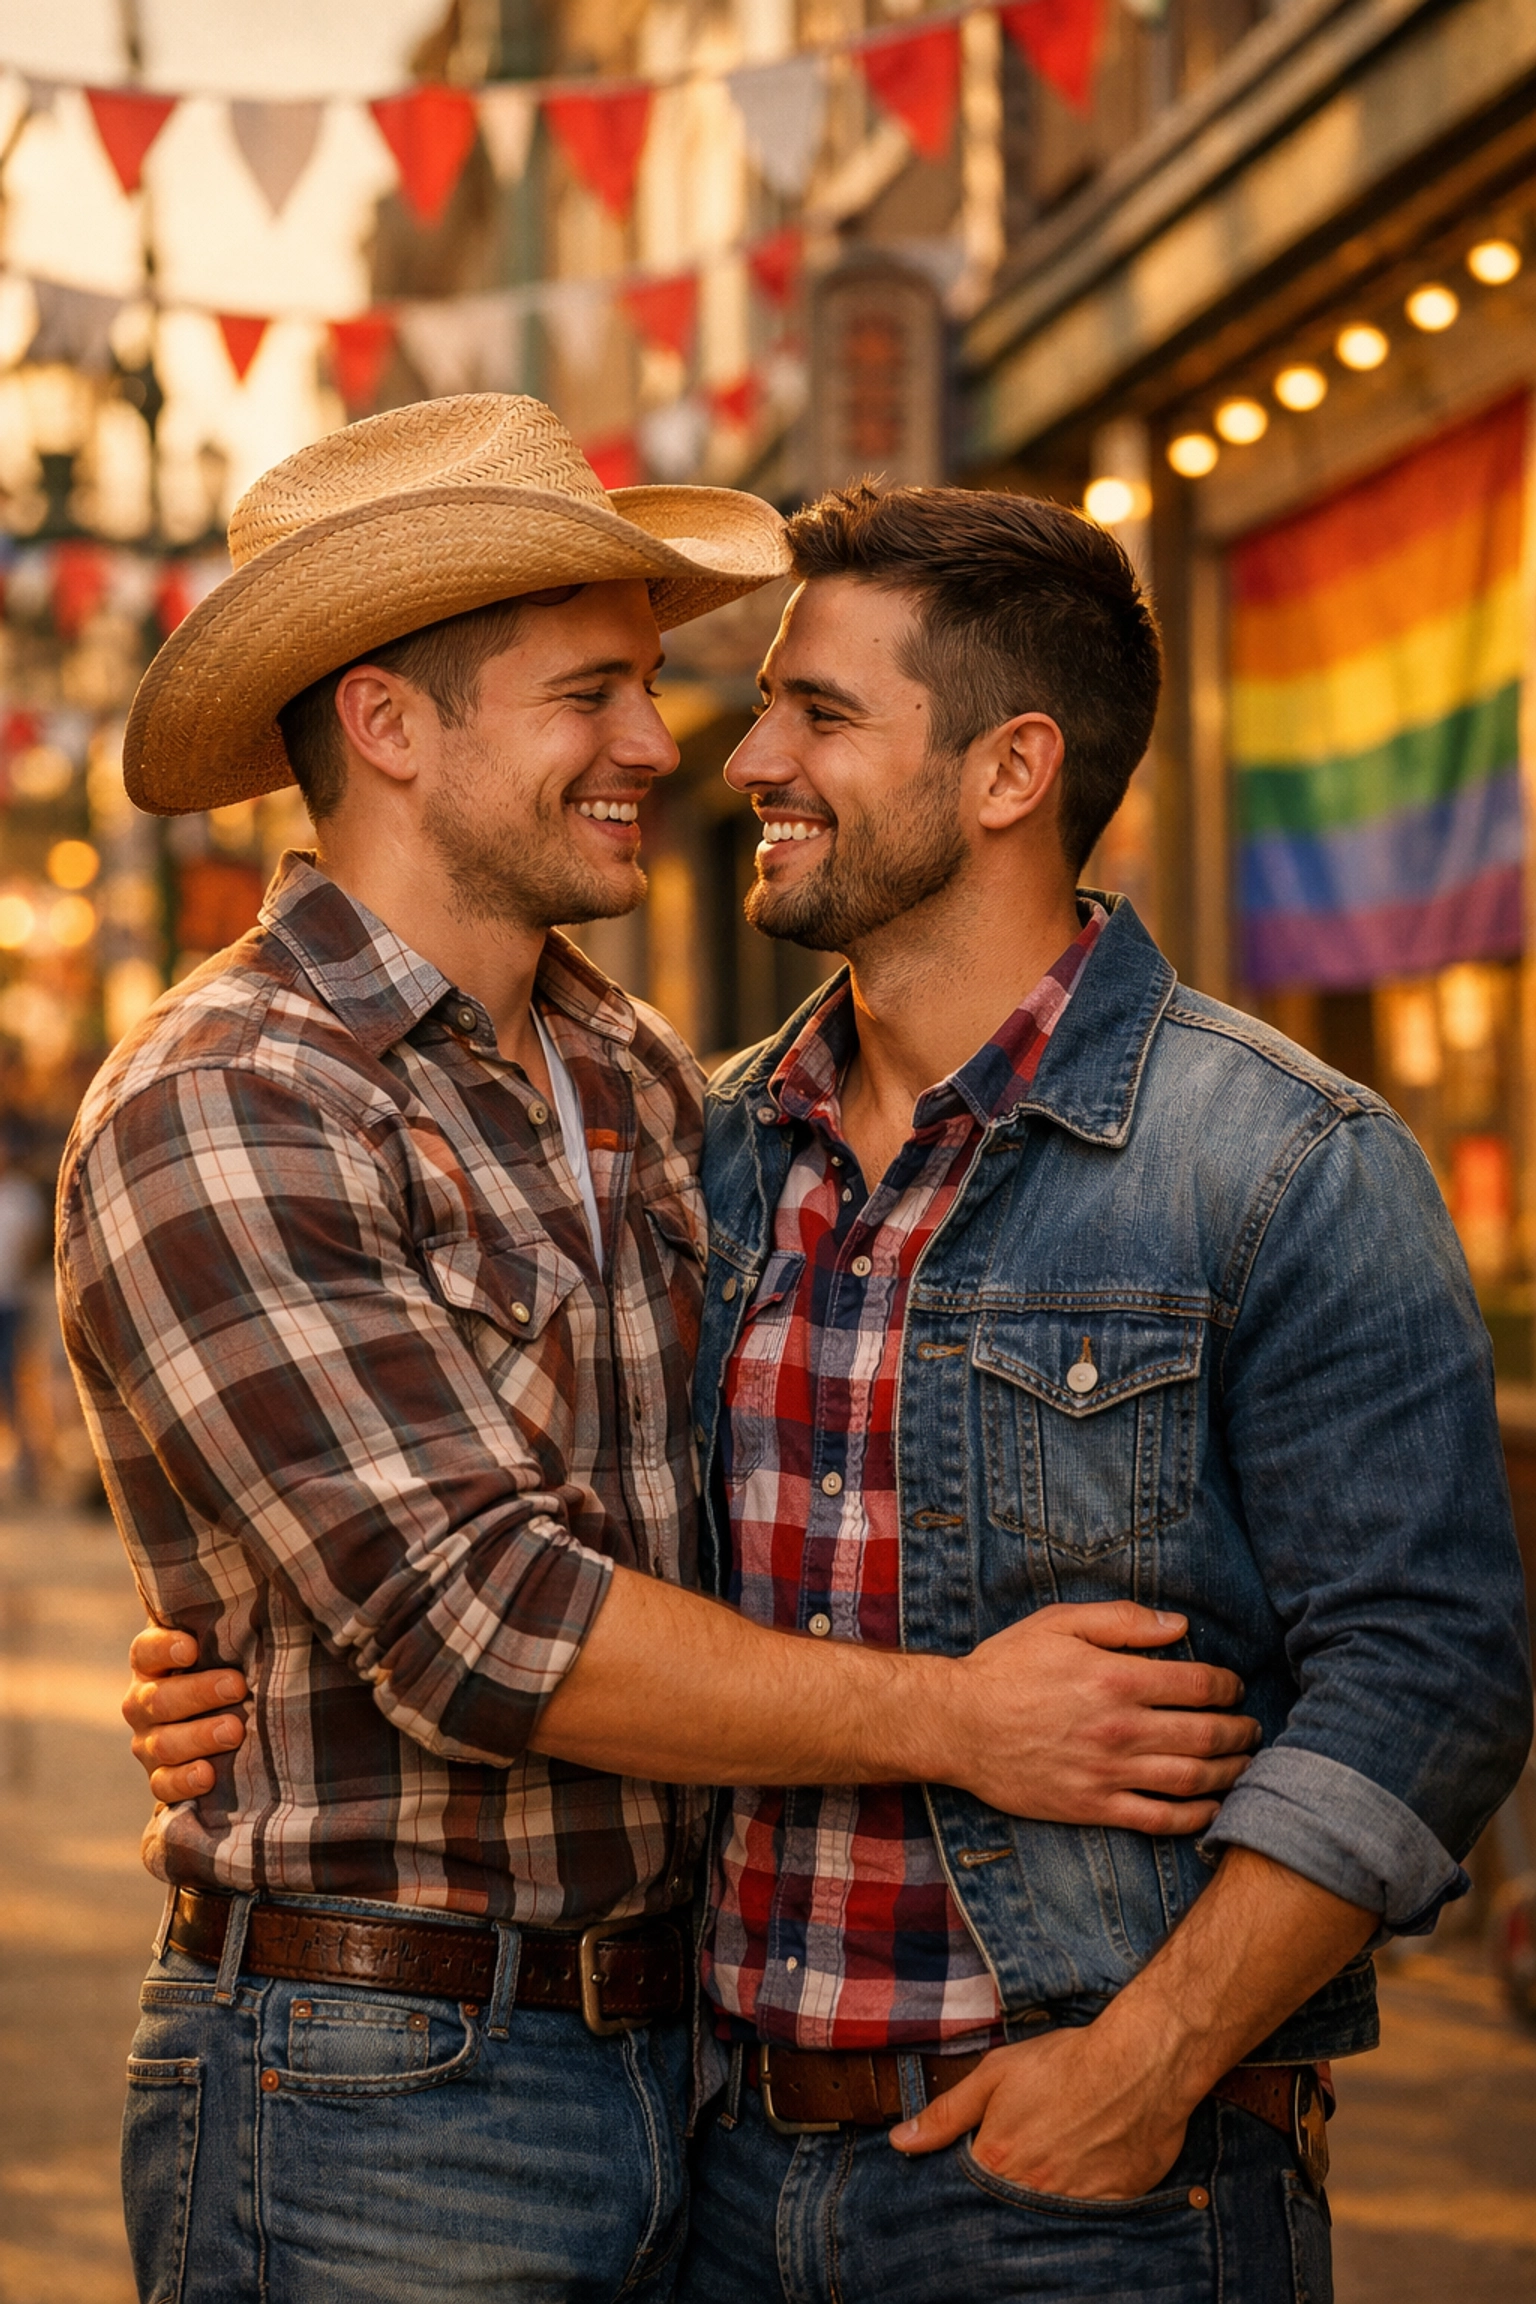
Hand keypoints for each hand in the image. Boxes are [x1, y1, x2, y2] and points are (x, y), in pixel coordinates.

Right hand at [123, 1626, 247, 1801]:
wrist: (224, 1725)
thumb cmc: (231, 1669)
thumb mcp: (228, 1647)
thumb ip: (232, 1629)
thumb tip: (271, 1597)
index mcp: (153, 1664)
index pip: (146, 1651)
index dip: (164, 1648)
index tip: (192, 1647)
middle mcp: (144, 1702)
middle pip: (158, 1698)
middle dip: (198, 1693)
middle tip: (237, 1686)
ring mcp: (149, 1742)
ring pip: (163, 1743)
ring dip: (198, 1736)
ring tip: (235, 1730)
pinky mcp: (160, 1777)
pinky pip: (163, 1784)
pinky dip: (184, 1781)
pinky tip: (208, 1775)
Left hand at [891, 2015, 1188, 2198]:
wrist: (1139, 2064)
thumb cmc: (1065, 2063)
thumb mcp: (996, 2074)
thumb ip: (947, 2113)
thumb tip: (901, 2141)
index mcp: (997, 2159)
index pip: (967, 2188)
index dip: (971, 2176)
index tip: (980, 2160)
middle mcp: (1031, 2190)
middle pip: (1005, 2206)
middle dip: (1005, 2189)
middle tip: (1023, 2153)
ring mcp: (1071, 2202)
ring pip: (1044, 2214)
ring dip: (1041, 2195)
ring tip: (1053, 2159)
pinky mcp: (1110, 2206)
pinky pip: (1085, 2217)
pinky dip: (1079, 2201)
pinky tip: (1083, 2170)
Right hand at [941, 1601, 1256, 1831]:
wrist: (956, 1724)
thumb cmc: (1006, 1667)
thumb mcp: (1059, 1623)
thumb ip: (1123, 1620)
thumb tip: (1179, 1625)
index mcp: (1116, 1679)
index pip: (1199, 1685)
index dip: (1228, 1687)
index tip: (1233, 1688)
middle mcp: (1120, 1728)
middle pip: (1207, 1735)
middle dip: (1240, 1732)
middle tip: (1251, 1728)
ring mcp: (1109, 1772)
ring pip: (1192, 1780)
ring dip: (1230, 1773)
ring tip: (1244, 1765)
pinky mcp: (1093, 1806)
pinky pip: (1159, 1819)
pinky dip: (1196, 1817)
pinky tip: (1211, 1807)